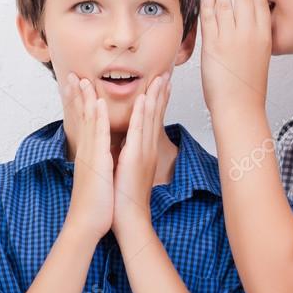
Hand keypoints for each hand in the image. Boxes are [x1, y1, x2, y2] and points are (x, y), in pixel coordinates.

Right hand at [61, 73, 113, 240]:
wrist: (87, 224)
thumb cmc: (94, 204)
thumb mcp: (95, 178)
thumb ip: (95, 164)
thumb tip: (97, 157)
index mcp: (88, 154)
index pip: (84, 124)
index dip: (80, 105)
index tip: (78, 87)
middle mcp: (86, 151)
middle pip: (81, 118)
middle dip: (77, 95)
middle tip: (72, 75)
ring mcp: (90, 155)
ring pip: (88, 121)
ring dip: (86, 99)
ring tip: (83, 79)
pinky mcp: (97, 162)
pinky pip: (99, 136)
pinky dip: (98, 118)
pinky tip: (98, 103)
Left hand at [111, 75, 169, 235]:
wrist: (129, 219)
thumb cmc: (126, 199)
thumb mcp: (128, 172)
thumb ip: (129, 156)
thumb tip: (125, 147)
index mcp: (145, 152)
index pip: (153, 121)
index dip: (158, 102)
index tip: (162, 85)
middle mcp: (148, 149)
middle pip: (156, 116)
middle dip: (161, 93)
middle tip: (167, 74)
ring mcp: (143, 152)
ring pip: (150, 119)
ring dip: (155, 97)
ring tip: (160, 78)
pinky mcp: (134, 157)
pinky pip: (139, 130)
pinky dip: (142, 113)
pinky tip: (144, 98)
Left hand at [199, 0, 271, 114]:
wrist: (239, 107)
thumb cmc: (248, 88)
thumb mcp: (259, 57)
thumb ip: (255, 38)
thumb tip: (248, 23)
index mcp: (264, 36)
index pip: (260, 1)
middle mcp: (250, 33)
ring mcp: (232, 38)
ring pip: (227, 1)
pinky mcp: (214, 44)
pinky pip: (211, 15)